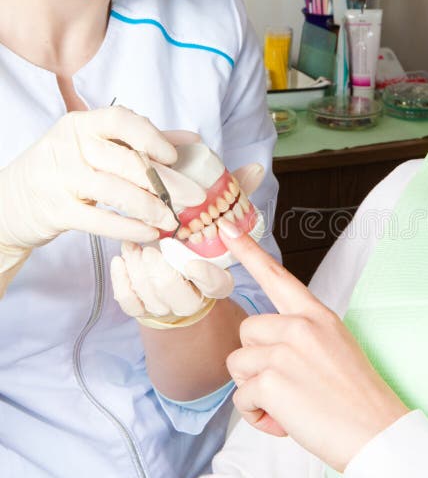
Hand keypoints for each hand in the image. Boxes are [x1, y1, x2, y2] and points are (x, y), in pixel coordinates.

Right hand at [0, 106, 179, 251]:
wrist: (12, 201)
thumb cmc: (68, 170)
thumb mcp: (97, 148)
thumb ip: (144, 142)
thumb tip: (192, 140)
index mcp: (82, 124)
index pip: (120, 120)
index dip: (151, 137)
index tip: (174, 157)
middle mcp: (68, 146)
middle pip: (126, 161)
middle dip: (166, 182)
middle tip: (195, 197)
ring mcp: (59, 178)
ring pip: (114, 191)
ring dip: (151, 208)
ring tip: (174, 220)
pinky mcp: (55, 210)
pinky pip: (99, 220)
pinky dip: (129, 228)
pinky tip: (150, 233)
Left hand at [110, 164, 266, 325]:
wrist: (173, 284)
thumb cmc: (195, 248)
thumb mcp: (216, 225)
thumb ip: (231, 200)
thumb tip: (255, 168)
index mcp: (216, 282)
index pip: (215, 285)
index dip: (203, 275)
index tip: (191, 261)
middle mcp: (192, 299)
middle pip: (175, 291)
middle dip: (160, 266)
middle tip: (155, 242)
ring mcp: (164, 307)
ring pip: (149, 293)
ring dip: (139, 265)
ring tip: (135, 243)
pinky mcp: (140, 309)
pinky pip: (129, 301)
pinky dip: (122, 277)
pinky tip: (122, 257)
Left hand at [220, 221, 409, 472]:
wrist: (377, 432)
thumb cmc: (357, 399)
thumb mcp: (336, 349)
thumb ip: (301, 338)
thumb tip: (263, 351)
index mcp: (318, 316)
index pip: (278, 277)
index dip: (249, 252)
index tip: (226, 230)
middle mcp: (300, 326)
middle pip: (247, 331)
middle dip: (256, 361)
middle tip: (286, 386)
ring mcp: (284, 351)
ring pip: (238, 364)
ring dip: (254, 391)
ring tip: (288, 406)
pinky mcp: (271, 380)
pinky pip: (241, 398)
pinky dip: (257, 417)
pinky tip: (286, 422)